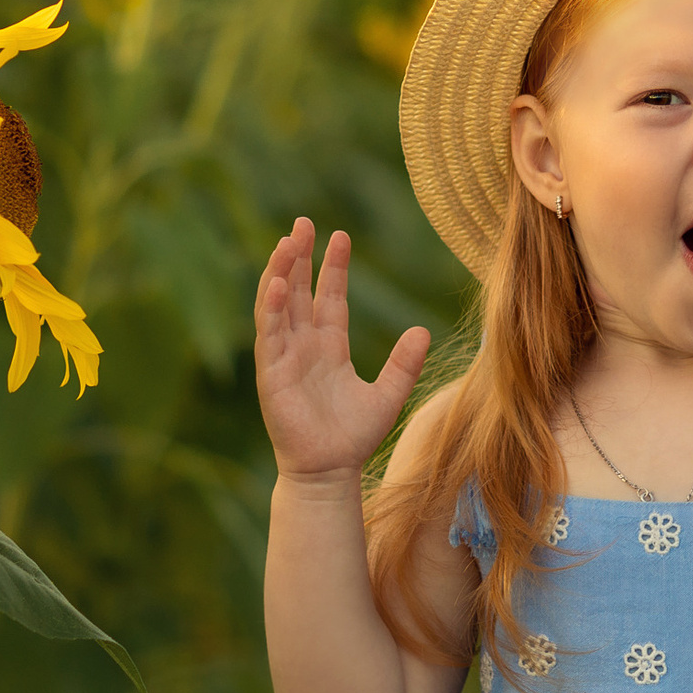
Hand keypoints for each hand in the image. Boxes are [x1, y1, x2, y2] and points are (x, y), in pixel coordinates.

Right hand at [254, 218, 432, 483]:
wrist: (331, 470)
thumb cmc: (354, 437)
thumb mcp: (389, 395)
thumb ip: (405, 363)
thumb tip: (423, 330)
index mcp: (330, 346)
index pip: (329, 296)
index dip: (333, 266)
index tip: (340, 235)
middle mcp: (304, 345)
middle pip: (300, 290)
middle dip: (300, 256)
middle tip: (303, 222)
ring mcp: (285, 356)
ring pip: (279, 304)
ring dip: (281, 272)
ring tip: (287, 242)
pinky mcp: (272, 373)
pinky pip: (269, 334)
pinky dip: (270, 308)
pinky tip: (276, 283)